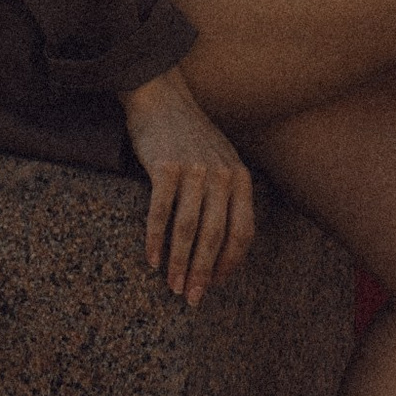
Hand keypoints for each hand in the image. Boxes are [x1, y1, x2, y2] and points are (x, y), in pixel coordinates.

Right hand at [121, 68, 254, 307]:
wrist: (161, 97)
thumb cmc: (189, 136)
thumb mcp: (221, 160)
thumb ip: (227, 194)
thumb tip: (223, 244)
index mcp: (239, 177)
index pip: (243, 231)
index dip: (231, 263)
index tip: (217, 284)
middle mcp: (222, 174)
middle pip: (217, 236)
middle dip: (205, 272)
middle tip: (193, 298)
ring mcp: (194, 170)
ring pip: (190, 228)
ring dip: (181, 262)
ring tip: (173, 286)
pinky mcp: (165, 166)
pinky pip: (160, 211)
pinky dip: (155, 239)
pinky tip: (151, 260)